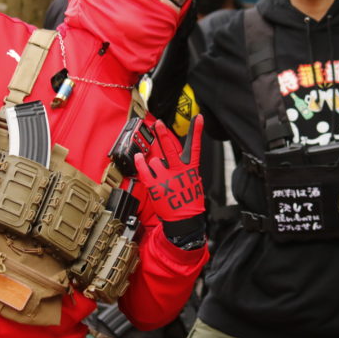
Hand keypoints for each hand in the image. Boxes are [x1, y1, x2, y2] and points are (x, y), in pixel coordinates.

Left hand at [134, 115, 204, 237]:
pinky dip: (140, 161)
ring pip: (155, 160)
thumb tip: (174, 158)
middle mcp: (178, 170)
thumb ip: (185, 168)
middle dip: (163, 134)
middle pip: (169, 147)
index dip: (197, 131)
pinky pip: (144, 169)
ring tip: (159, 175)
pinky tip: (139, 157)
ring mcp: (165, 177)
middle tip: (158, 123)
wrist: (183, 220)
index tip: (199, 117)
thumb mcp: (193, 181)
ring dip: (155, 164)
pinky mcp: (154, 185)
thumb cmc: (189, 201)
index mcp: (190, 169)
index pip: (194, 146)